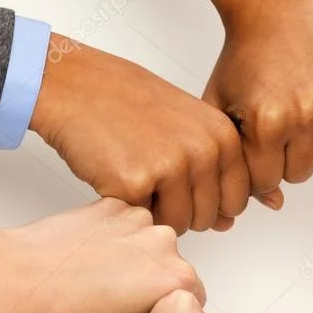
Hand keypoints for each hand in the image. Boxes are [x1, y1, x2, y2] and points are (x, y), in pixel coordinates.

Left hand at [0, 198, 204, 312]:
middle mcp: (165, 244)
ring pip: (150, 241)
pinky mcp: (114, 203)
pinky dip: (115, 235)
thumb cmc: (61, 310)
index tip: (149, 309)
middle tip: (120, 295)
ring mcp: (139, 220)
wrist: (19, 277)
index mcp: (176, 280)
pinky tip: (91, 253)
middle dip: (154, 278)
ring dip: (136, 254)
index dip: (169, 306)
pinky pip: (127, 222)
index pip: (194, 295)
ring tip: (100, 273)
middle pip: (174, 264)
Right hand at [30, 35, 248, 233]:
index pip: (235, 200)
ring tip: (137, 175)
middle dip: (181, 210)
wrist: (78, 87)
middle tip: (153, 177)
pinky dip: (129, 206)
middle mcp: (204, 152)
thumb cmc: (129, 105)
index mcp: (223, 137)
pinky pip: (143, 220)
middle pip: (207, 218)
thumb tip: (228, 224)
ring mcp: (171, 167)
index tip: (185, 184)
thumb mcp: (187, 128)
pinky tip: (118, 174)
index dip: (208, 203)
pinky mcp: (135, 183)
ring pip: (177, 225)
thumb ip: (214, 174)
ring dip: (155, 212)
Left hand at [200, 0, 312, 199]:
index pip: (268, 181)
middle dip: (288, 158)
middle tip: (282, 128)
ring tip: (304, 121)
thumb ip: (236, 162)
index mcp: (267, 121)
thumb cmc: (246, 57)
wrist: (276, 2)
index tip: (259, 146)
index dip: (261, 167)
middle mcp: (307, 112)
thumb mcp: (223, 107)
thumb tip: (273, 205)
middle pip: (302, 174)